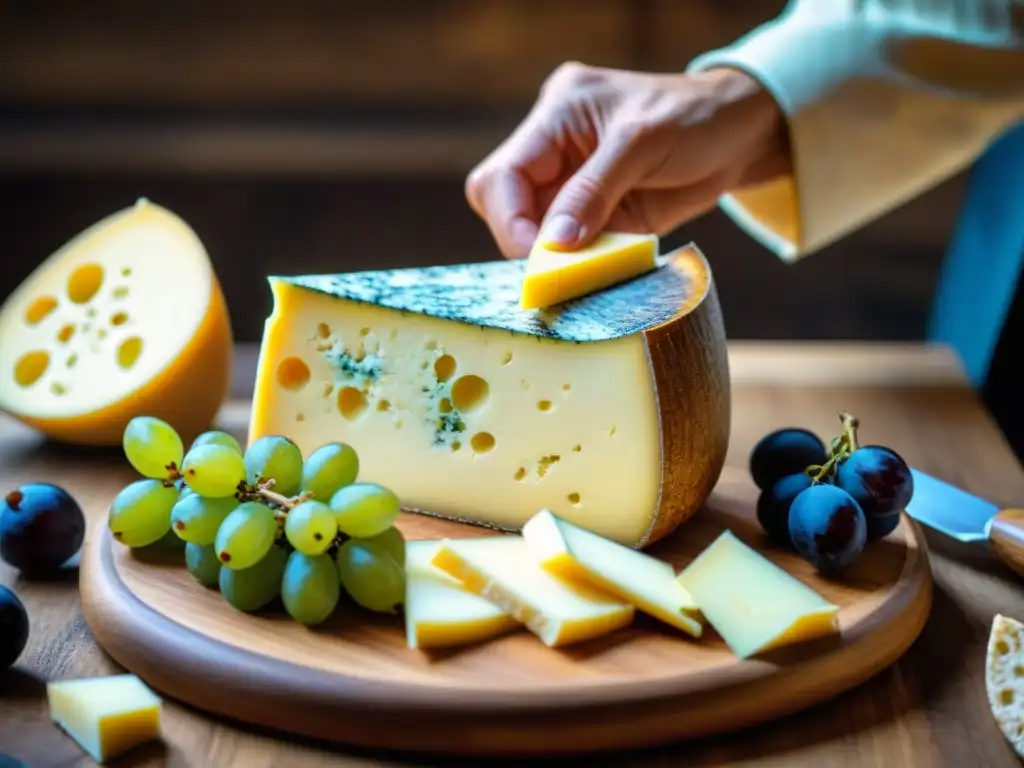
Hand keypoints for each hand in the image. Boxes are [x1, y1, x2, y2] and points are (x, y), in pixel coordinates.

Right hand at [465, 62, 790, 257]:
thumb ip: (594, 192)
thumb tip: (553, 244)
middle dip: (525, 242)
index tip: (540, 255)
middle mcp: (553, 151)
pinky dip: (581, 267)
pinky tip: (601, 271)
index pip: (502, 176)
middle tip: (558, 271)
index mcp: (556, 115)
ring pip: (534, 234)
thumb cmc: (697, 118)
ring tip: (585, 273)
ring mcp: (571, 186)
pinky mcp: (594, 215)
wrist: (741, 135)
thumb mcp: (644, 143)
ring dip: (555, 261)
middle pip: (504, 207)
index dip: (510, 220)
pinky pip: (571, 250)